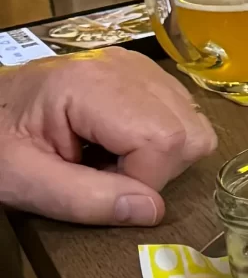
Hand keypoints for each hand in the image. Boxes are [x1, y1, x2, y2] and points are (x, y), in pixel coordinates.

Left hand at [0, 48, 214, 223]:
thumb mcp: (24, 180)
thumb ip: (85, 199)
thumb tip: (153, 211)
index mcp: (90, 86)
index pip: (163, 140)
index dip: (143, 181)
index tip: (100, 188)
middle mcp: (124, 67)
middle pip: (188, 130)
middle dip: (158, 169)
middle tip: (106, 174)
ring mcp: (137, 66)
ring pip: (193, 122)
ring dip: (160, 155)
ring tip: (109, 159)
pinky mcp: (141, 72)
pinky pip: (181, 112)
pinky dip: (159, 138)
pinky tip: (117, 143)